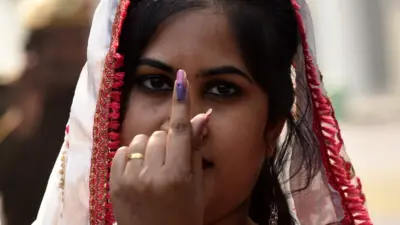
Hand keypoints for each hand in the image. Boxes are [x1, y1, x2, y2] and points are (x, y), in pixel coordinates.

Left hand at [110, 70, 210, 224]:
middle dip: (167, 142)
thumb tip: (202, 117)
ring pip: (141, 140)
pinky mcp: (114, 182)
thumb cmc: (183, 214)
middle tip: (171, 161)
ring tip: (154, 169)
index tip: (180, 78)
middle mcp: (153, 176)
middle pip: (160, 134)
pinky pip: (123, 150)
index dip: (181, 102)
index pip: (181, 131)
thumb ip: (196, 149)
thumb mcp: (196, 185)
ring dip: (149, 148)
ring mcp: (130, 179)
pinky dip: (132, 155)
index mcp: (178, 176)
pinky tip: (139, 172)